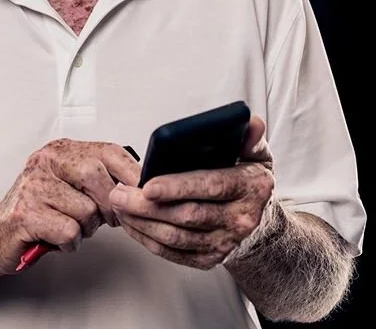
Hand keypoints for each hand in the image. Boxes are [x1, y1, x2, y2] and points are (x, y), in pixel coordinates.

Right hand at [0, 138, 140, 274]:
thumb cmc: (40, 212)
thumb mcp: (70, 187)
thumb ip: (98, 180)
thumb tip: (139, 187)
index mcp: (60, 151)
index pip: (108, 151)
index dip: (132, 172)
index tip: (146, 191)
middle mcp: (45, 161)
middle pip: (97, 175)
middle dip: (109, 205)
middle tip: (105, 220)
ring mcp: (33, 185)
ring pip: (86, 209)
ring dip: (86, 228)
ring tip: (69, 228)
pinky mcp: (26, 213)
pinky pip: (69, 231)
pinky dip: (70, 243)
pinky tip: (57, 240)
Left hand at [109, 115, 274, 269]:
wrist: (261, 220)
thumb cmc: (248, 179)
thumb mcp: (256, 152)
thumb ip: (249, 136)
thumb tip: (250, 122)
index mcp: (250, 188)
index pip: (210, 186)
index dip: (177, 187)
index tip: (148, 184)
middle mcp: (240, 219)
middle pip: (188, 215)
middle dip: (148, 206)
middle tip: (119, 193)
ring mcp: (225, 243)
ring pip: (177, 237)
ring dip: (143, 223)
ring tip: (119, 205)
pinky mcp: (210, 258)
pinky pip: (174, 253)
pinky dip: (149, 239)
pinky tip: (132, 224)